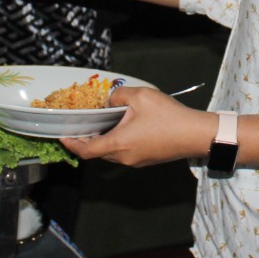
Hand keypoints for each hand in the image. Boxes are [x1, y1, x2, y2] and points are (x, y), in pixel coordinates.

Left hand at [60, 88, 212, 166]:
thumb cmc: (168, 116)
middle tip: (82, 125)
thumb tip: (110, 101)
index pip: (86, 150)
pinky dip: (117, 143)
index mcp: (118, 144)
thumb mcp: (141, 96)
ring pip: (111, 153)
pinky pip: (124, 153)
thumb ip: (118, 95)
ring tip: (102, 124)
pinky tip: (124, 128)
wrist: (196, 134)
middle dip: (87, 141)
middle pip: (97, 152)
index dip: (71, 144)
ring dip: (103, 141)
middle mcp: (124, 157)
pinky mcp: (146, 160)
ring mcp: (136, 161)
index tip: (62, 137)